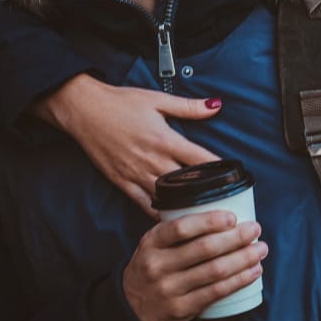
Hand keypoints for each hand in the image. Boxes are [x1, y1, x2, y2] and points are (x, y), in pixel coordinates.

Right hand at [31, 74, 221, 215]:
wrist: (84, 110)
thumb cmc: (121, 103)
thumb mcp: (158, 99)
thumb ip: (189, 107)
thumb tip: (216, 105)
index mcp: (165, 140)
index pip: (200, 159)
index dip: (220, 170)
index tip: (236, 178)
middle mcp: (152, 160)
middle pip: (187, 184)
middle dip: (207, 194)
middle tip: (225, 204)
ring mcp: (136, 174)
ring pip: (167, 198)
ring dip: (185, 207)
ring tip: (204, 218)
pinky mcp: (122, 182)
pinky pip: (144, 204)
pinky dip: (158, 213)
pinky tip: (172, 220)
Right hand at [123, 212, 267, 320]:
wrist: (130, 311)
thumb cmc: (151, 268)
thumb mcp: (152, 245)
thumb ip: (176, 230)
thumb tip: (219, 210)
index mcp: (151, 242)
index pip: (181, 228)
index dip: (209, 221)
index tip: (232, 217)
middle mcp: (158, 265)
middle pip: (204, 249)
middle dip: (236, 238)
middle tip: (255, 230)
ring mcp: (169, 289)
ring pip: (214, 271)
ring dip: (243, 259)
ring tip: (260, 250)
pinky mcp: (181, 309)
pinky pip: (215, 292)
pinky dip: (238, 281)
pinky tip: (253, 272)